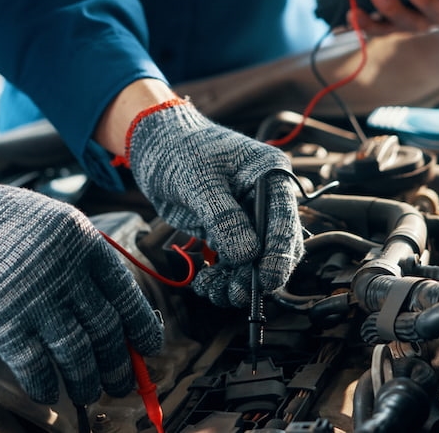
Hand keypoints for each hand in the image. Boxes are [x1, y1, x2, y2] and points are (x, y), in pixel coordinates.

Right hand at [0, 158, 162, 404]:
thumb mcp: (52, 223)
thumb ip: (80, 260)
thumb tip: (110, 311)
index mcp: (83, 241)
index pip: (125, 293)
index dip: (141, 327)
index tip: (148, 347)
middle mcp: (65, 269)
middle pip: (105, 328)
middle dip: (118, 363)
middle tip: (120, 382)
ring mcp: (33, 295)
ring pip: (75, 352)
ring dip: (85, 379)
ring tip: (89, 392)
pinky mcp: (0, 318)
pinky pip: (33, 363)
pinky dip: (44, 384)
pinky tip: (49, 392)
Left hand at [127, 101, 303, 307]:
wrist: (154, 145)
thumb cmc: (179, 149)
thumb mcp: (199, 181)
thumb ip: (223, 218)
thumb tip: (246, 255)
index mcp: (270, 174)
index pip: (285, 219)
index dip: (278, 253)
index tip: (266, 280)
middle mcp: (265, 197)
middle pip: (276, 245)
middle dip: (257, 274)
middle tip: (236, 293)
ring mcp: (248, 215)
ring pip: (254, 260)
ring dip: (237, 281)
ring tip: (214, 291)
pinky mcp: (228, 230)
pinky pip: (234, 261)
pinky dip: (222, 276)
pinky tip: (206, 283)